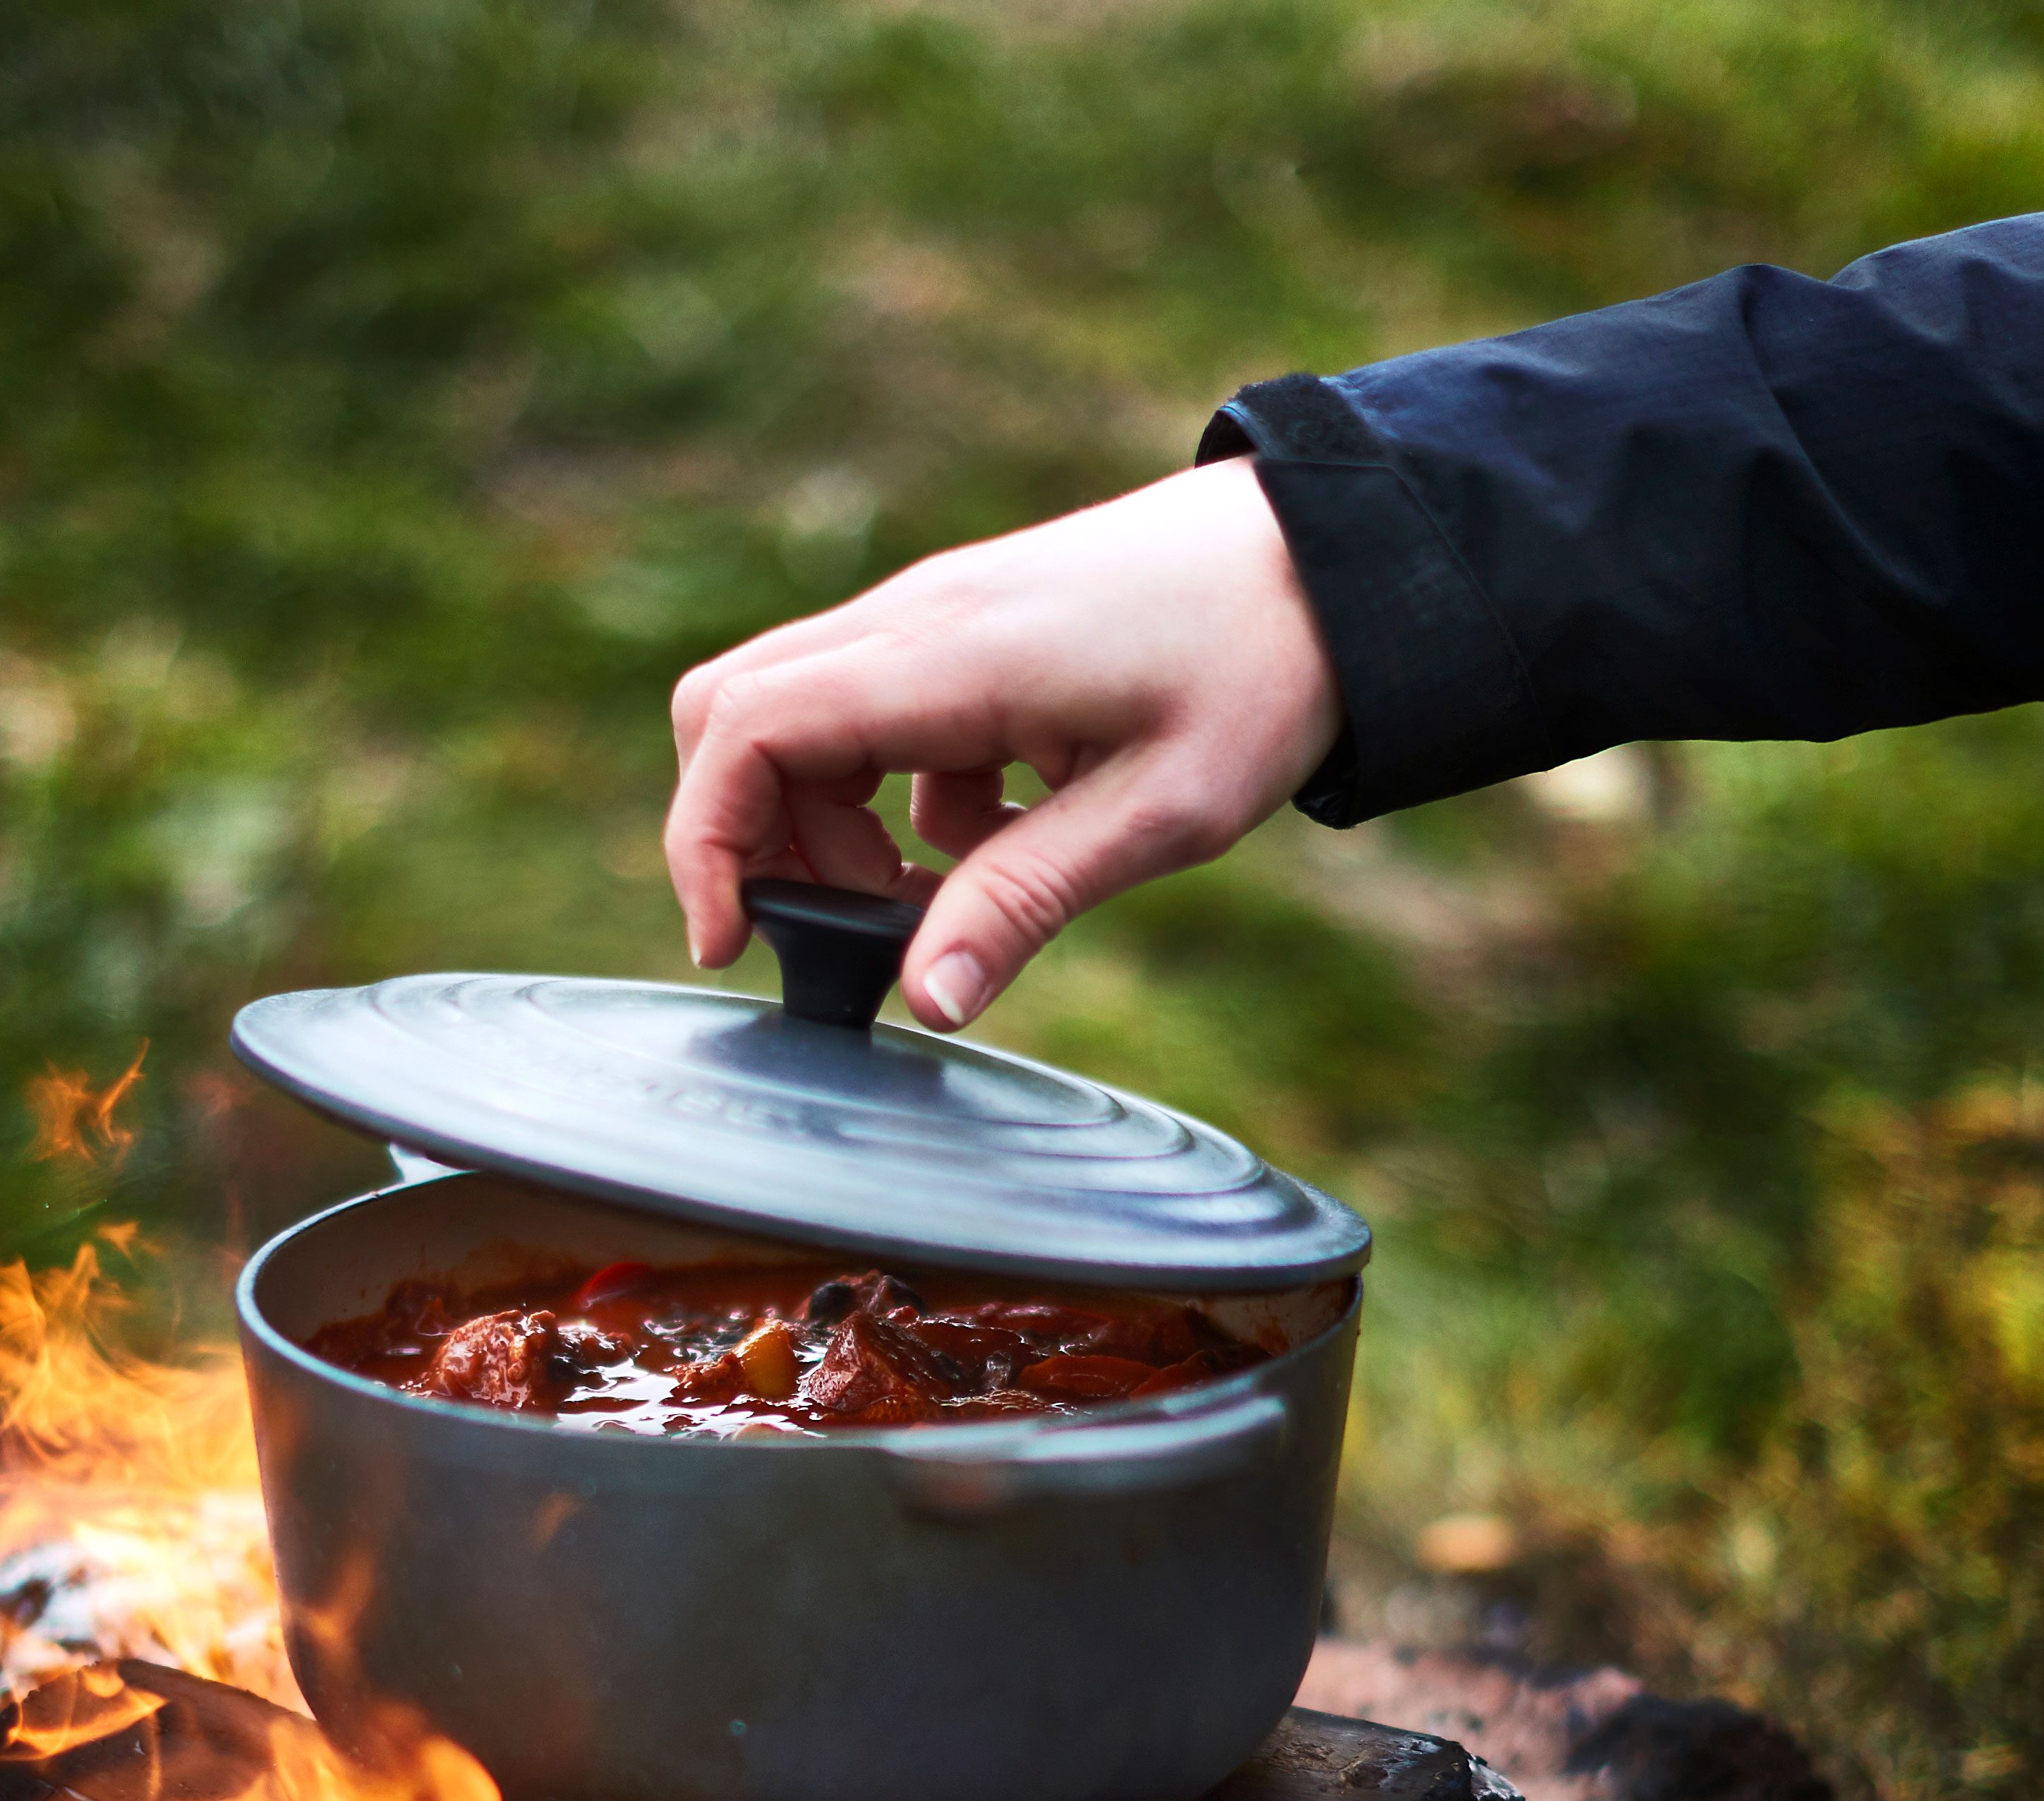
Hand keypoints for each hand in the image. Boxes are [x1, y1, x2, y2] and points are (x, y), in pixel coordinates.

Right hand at [664, 457, 1343, 1028]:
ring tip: (932, 902)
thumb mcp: (1159, 812)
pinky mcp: (967, 629)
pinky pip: (874, 718)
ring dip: (830, 828)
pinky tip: (993, 842)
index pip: (747, 730)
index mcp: (946, 656)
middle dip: (752, 840)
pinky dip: (894, 800)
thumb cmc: (1262, 668)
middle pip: (736, 713)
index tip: (737, 946)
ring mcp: (935, 615)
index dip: (709, 845)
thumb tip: (924, 1003)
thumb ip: (1026, 902)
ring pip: (798, 718)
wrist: (1334, 553)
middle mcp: (915, 617)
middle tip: (838, 935)